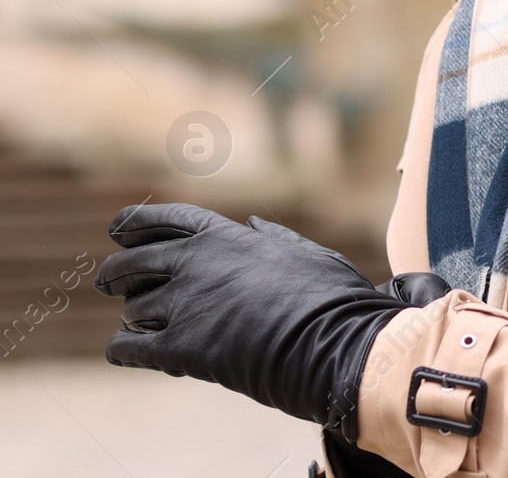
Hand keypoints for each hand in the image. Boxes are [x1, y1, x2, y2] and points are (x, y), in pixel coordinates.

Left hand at [93, 203, 442, 441]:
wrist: (332, 342)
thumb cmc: (331, 298)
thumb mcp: (308, 253)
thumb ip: (274, 237)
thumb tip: (252, 223)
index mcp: (224, 236)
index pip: (161, 219)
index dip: (133, 224)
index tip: (119, 231)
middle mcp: (195, 263)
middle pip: (132, 262)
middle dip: (117, 272)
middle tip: (111, 282)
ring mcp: (184, 304)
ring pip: (132, 308)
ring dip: (135, 316)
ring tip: (142, 325)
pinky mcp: (179, 347)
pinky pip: (128, 348)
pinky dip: (123, 349)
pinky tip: (126, 351)